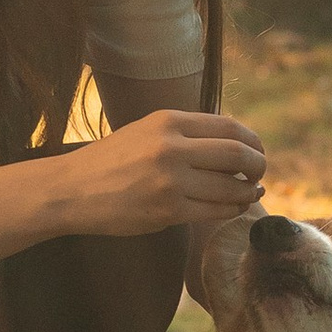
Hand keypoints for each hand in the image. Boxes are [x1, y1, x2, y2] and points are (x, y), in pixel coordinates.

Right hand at [65, 107, 265, 235]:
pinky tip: (233, 207)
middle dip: (258, 165)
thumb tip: (233, 143)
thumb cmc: (110, 161)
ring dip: (248, 191)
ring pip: (230, 186)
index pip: (229, 126)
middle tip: (261, 174)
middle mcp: (171, 147)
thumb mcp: (146, 131)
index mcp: (168, 120)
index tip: (258, 151)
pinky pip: (215, 210)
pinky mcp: (167, 211)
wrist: (70, 190)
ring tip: (252, 192)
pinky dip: (232, 209)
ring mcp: (170, 180)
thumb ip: (185, 133)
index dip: (253, 140)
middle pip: (237, 154)